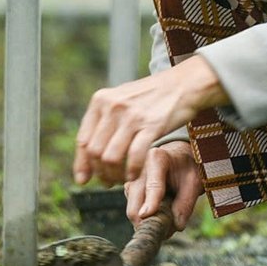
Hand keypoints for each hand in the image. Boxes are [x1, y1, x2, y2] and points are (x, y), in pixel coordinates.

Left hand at [72, 55, 226, 185]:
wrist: (184, 83)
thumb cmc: (153, 96)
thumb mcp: (122, 99)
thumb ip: (104, 121)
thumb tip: (88, 154)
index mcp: (101, 100)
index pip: (83, 140)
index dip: (82, 164)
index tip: (84, 180)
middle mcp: (113, 106)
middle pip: (95, 152)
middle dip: (100, 172)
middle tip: (108, 182)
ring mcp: (132, 116)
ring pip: (110, 157)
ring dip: (114, 175)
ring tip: (122, 179)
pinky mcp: (152, 125)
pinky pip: (134, 157)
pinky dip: (132, 172)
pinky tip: (135, 176)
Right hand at [125, 143, 203, 231]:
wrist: (179, 158)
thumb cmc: (188, 167)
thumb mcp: (194, 182)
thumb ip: (186, 202)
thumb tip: (176, 226)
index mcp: (157, 159)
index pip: (153, 185)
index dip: (150, 202)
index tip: (146, 215)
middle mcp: (140, 171)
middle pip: (136, 203)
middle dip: (149, 221)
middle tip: (169, 230)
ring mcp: (132, 182)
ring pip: (133, 210)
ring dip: (148, 222)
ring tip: (169, 218)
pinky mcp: (130, 193)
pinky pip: (134, 211)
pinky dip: (146, 220)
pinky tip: (160, 213)